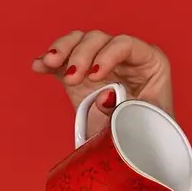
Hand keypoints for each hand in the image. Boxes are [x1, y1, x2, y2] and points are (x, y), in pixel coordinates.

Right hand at [31, 29, 173, 139]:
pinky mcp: (80, 74)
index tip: (94, 76)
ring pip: (78, 42)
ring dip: (61, 50)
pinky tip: (38, 67)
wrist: (139, 150)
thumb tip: (105, 96)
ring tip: (50, 63)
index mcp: (149, 62)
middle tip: (73, 79)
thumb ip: (130, 108)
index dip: (108, 54)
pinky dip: (48, 62)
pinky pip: (62, 61)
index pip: (127, 45)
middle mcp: (124, 57)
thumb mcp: (149, 122)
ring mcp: (100, 63)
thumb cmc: (152, 135)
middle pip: (98, 40)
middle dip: (81, 55)